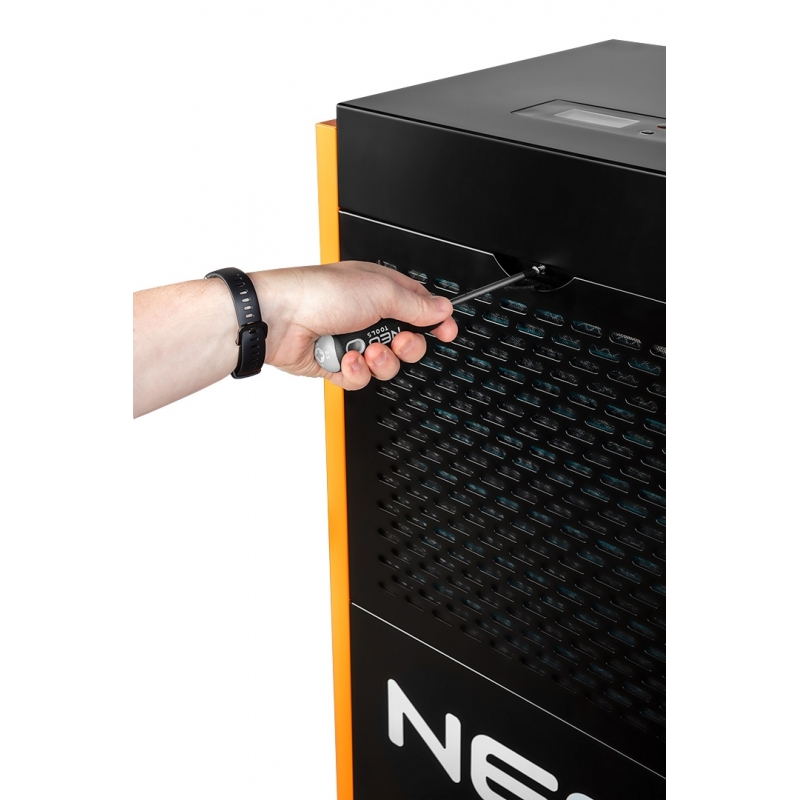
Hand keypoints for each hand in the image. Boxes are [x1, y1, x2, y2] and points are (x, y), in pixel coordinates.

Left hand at [252, 261, 457, 389]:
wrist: (279, 319)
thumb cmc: (319, 293)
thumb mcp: (379, 292)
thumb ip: (415, 305)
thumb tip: (442, 309)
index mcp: (380, 290)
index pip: (419, 307)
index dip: (435, 321)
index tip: (446, 332)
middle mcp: (367, 315)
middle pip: (407, 341)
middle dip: (407, 346)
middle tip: (397, 340)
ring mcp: (352, 340)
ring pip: (386, 364)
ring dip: (379, 361)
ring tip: (364, 351)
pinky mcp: (337, 364)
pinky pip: (361, 379)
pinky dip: (354, 372)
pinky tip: (344, 360)